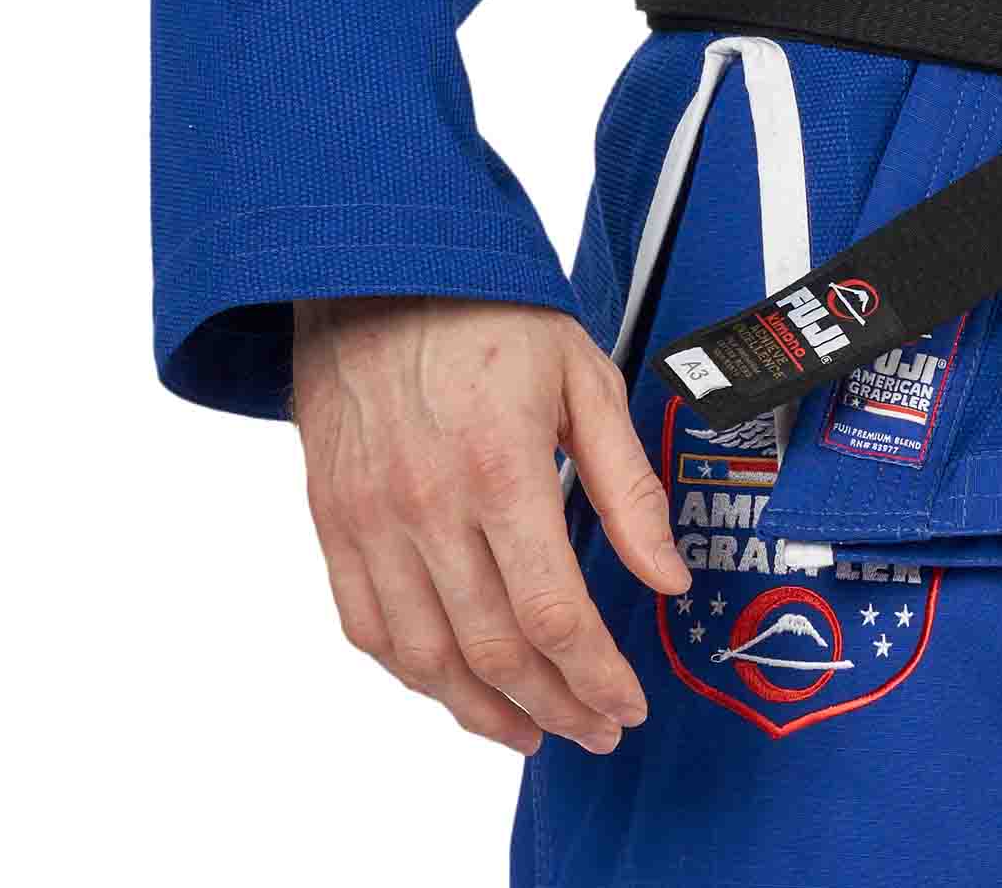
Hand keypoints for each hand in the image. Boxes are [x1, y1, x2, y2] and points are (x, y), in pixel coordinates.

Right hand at [287, 295, 692, 757]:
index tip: (628, 704)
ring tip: (533, 730)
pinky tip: (455, 689)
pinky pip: (367, 629)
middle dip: (555, 707)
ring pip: (426, 660)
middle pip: (493, 651)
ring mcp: (371, 522)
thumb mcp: (585, 379)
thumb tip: (667, 578)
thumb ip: (628, 487)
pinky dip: (414, 676)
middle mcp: (428, 506)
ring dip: (484, 713)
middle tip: (596, 728)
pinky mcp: (334, 525)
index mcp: (500, 467)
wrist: (379, 271)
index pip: (552, 612)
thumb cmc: (489, 316)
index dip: (596, 676)